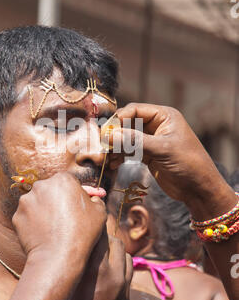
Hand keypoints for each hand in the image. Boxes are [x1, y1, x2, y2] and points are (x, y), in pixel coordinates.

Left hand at [12, 172, 106, 257]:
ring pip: (37, 202)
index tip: (78, 206)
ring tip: (54, 227)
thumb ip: (96, 199)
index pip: (69, 182)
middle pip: (51, 190)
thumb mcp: (100, 212)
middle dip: (57, 200)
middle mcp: (41, 185)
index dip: (74, 194)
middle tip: (65, 217)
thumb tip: (93, 198)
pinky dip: (33, 223)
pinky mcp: (17, 216)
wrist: (59, 256)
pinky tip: (43, 233)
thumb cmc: (83, 232)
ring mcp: (26, 201)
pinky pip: (27, 217)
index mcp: (62, 179)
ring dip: (44, 211)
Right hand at [49, 231, 132, 299]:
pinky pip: (128, 272)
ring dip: (114, 251)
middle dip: (103, 238)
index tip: (84, 222)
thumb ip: (72, 263)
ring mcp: (123, 288)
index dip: (92, 226)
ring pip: (125, 255)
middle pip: (115, 241)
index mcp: (92, 270)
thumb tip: (74, 242)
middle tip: (89, 240)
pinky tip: (106, 272)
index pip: (99, 234)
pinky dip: (120, 266)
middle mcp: (111, 276)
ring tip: (98, 256)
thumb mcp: (63, 286)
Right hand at [109, 103, 236, 219]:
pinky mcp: (148, 155)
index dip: (119, 119)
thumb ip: (135, 141)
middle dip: (114, 134)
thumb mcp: (162, 149)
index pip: (135, 110)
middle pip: (128, 123)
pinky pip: (129, 151)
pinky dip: (120, 156)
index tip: (105, 131)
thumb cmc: (187, 163)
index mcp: (164, 116)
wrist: (198, 189)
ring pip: (126, 138)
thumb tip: (110, 134)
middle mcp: (157, 125)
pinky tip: (113, 164)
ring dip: (115, 147)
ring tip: (106, 158)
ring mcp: (151, 140)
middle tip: (101, 145)